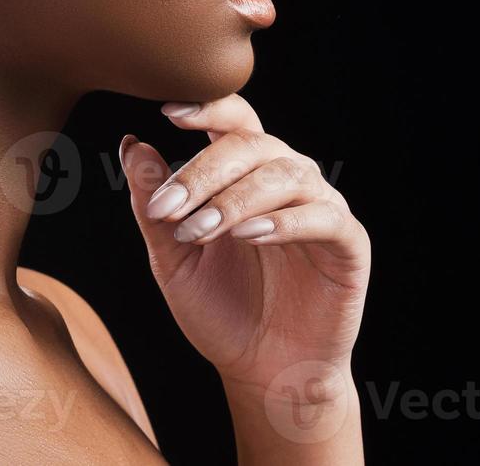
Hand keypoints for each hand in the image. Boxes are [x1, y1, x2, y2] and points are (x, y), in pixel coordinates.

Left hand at [120, 94, 369, 394]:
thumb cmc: (220, 310)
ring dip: (236, 199)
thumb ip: (154, 206)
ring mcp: (321, 207)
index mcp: (245, 174)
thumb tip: (131, 146)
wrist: (263, 372)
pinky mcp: (348, 243)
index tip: (167, 112)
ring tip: (200, 230)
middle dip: (203, 173)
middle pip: (251, 145)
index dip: (207, 107)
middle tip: (168, 208)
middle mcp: (286, 179)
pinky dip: (284, 221)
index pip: (233, 122)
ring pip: (285, 175)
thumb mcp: (174, 258)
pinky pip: (323, 216)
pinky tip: (249, 236)